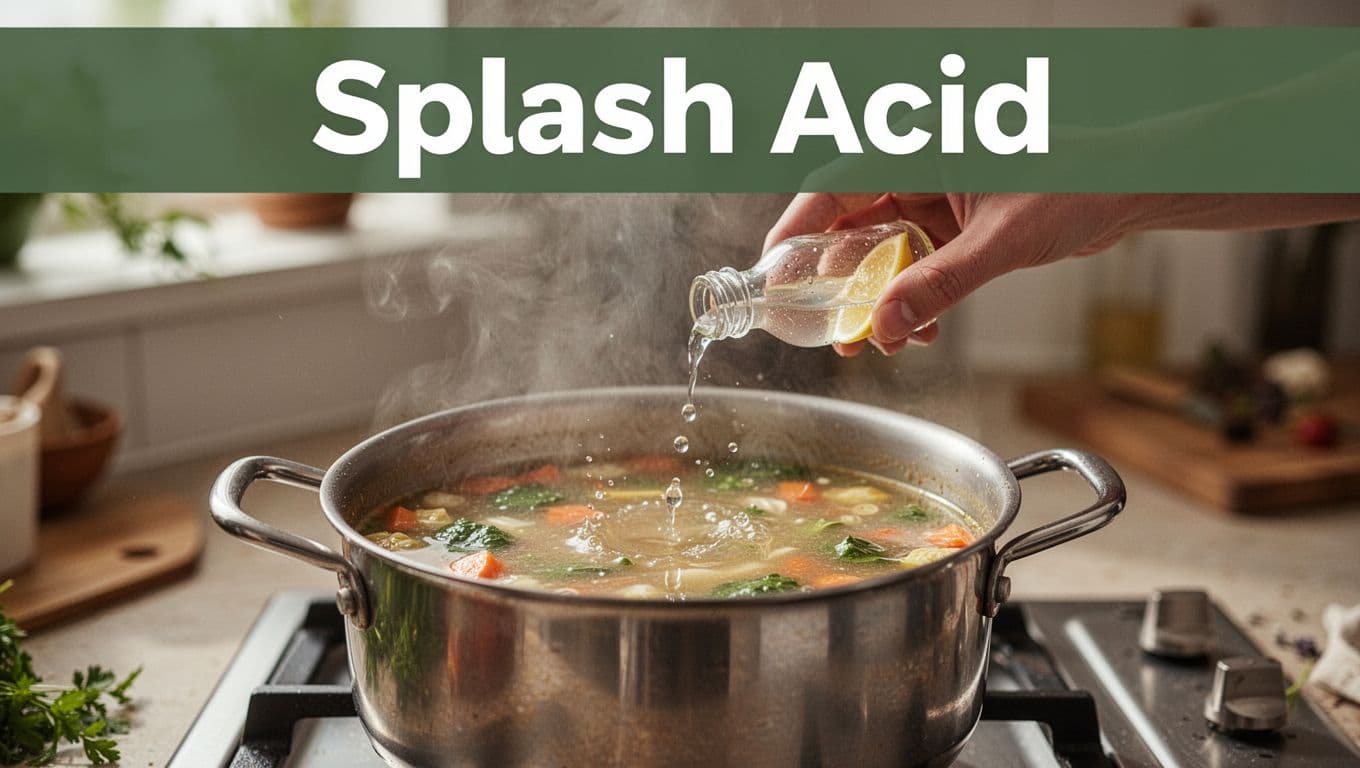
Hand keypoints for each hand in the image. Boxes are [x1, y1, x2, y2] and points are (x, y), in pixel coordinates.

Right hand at [764, 193, 1130, 355]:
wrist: (1135, 186)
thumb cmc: (1080, 183)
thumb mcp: (999, 241)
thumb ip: (938, 284)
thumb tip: (886, 325)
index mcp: (919, 147)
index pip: (833, 185)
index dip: (796, 231)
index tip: (775, 275)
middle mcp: (919, 167)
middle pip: (851, 224)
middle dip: (841, 283)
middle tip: (834, 330)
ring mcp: (937, 195)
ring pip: (881, 250)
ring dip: (879, 298)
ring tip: (882, 342)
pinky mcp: (956, 221)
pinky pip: (914, 263)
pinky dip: (912, 297)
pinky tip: (920, 330)